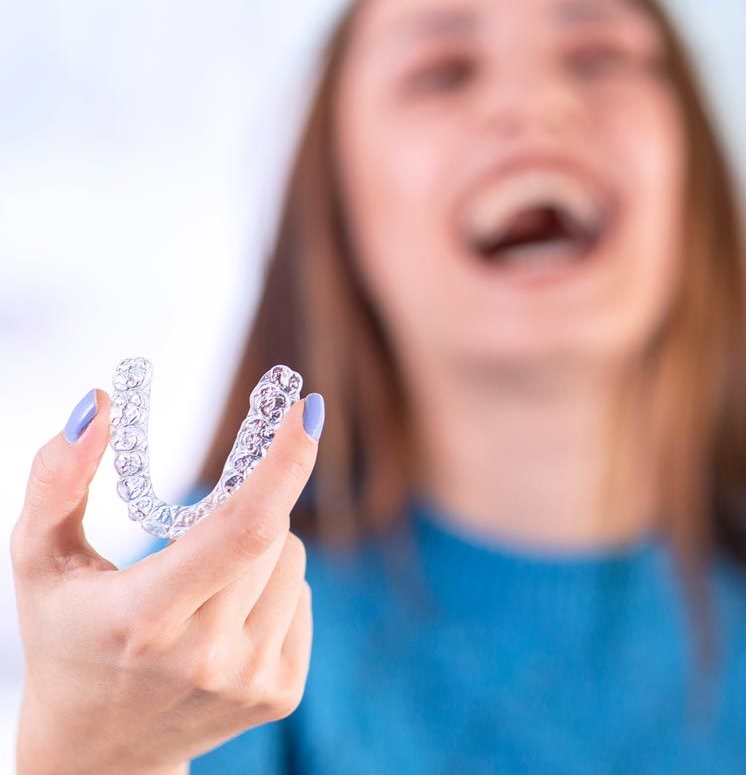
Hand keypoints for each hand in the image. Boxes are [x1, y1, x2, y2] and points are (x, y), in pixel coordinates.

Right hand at [10, 386, 322, 774]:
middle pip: (275, 532)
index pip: (244, 528)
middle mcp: (206, 658)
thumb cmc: (67, 638)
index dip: (286, 461)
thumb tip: (100, 403)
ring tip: (205, 585)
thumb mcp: (40, 559)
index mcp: (145, 618)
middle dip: (251, 505)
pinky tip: (225, 621)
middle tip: (200, 530)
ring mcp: (250, 682)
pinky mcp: (281, 695)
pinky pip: (304, 596)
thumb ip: (59, 477)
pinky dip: (272, 589)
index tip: (306, 408)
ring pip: (295, 559)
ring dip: (262, 548)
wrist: (97, 752)